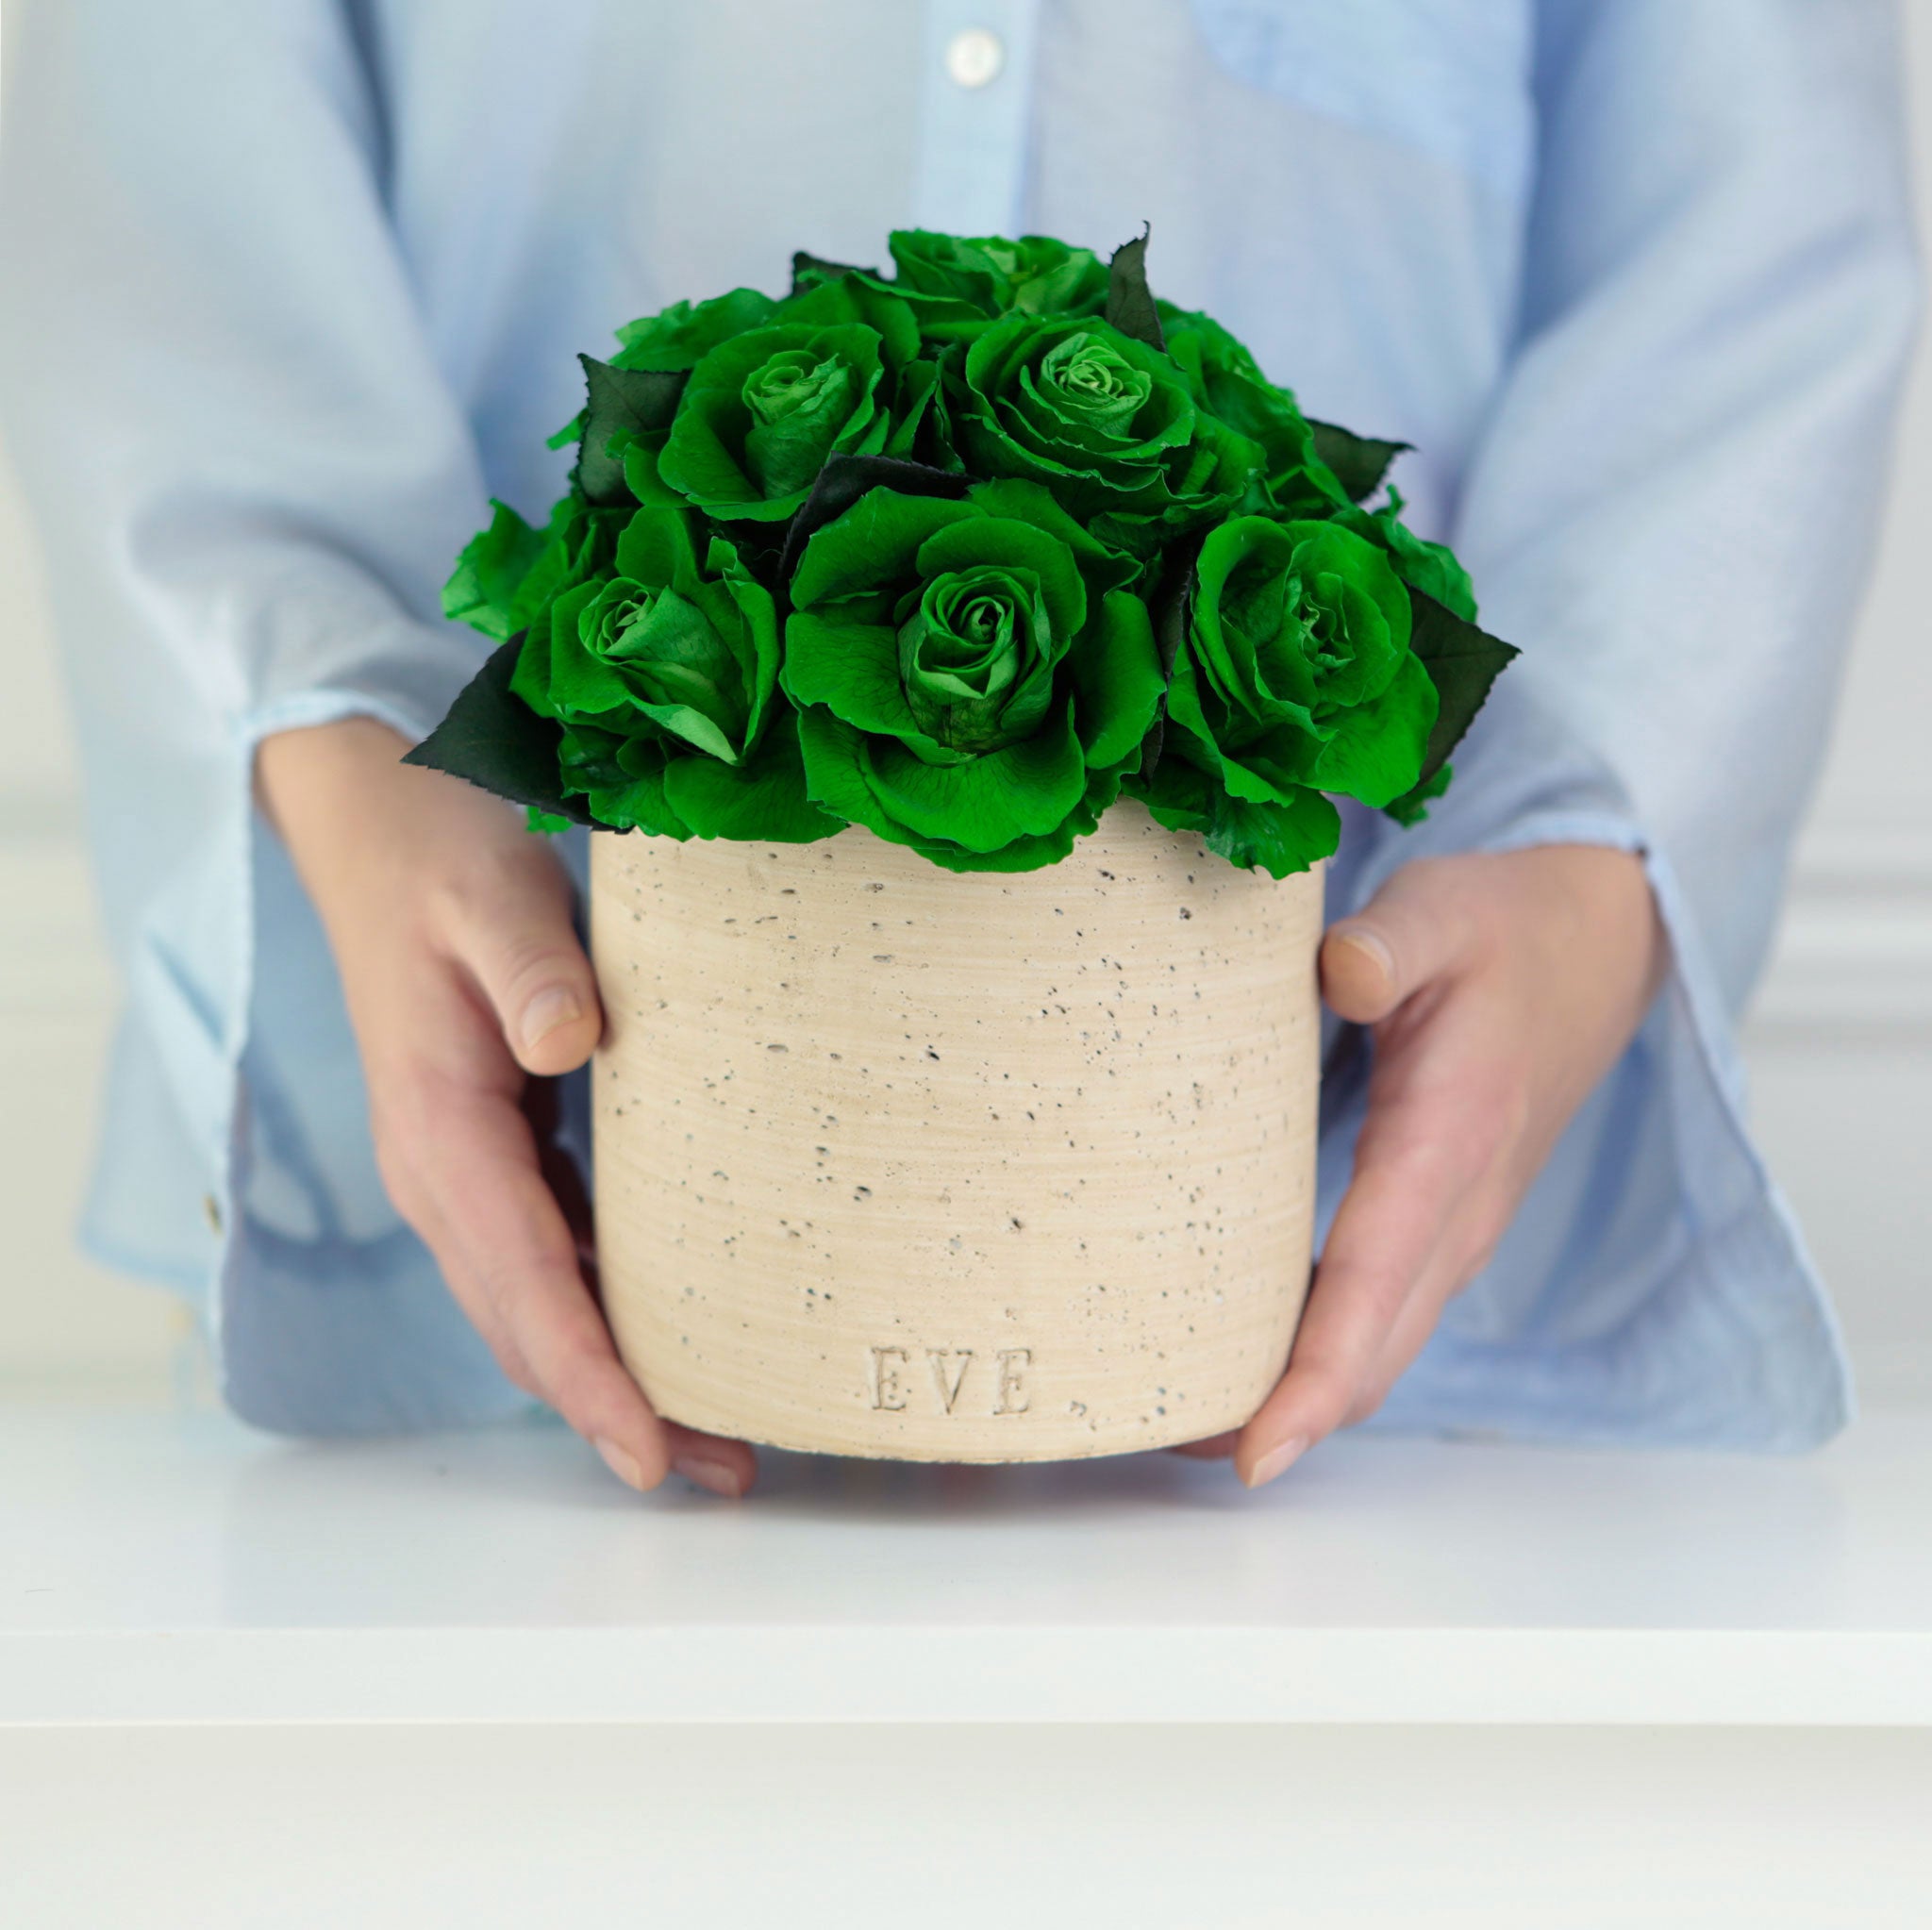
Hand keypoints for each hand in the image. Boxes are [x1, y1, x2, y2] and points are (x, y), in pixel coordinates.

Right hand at [255, 717, 754, 1497]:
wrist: (379, 833)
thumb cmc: (445, 863)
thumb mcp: (493, 899)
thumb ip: (532, 972)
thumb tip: (570, 1042)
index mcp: (440, 1127)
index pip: (520, 1278)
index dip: (587, 1374)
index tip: (647, 1447)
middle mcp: (441, 1174)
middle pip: (526, 1325)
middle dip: (613, 1410)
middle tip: (718, 1471)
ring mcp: (461, 1174)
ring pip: (534, 1309)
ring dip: (613, 1379)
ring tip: (713, 1438)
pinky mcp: (493, 1157)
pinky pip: (547, 1262)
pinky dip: (602, 1316)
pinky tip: (670, 1335)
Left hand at [1180, 844, 1664, 1486]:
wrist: (1599, 951)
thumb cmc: (1507, 930)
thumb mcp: (1445, 908)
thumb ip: (1393, 941)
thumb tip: (1341, 974)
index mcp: (1450, 1140)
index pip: (1375, 1280)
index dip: (1314, 1377)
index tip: (1254, 1451)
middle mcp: (1461, 1210)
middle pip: (1374, 1350)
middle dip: (1280, 1417)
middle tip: (1161, 1444)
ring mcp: (1456, 1229)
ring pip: (1380, 1348)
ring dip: (1296, 1399)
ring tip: (1181, 1424)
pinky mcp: (1442, 1228)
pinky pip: (1381, 1317)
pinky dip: (1319, 1359)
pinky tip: (1242, 1358)